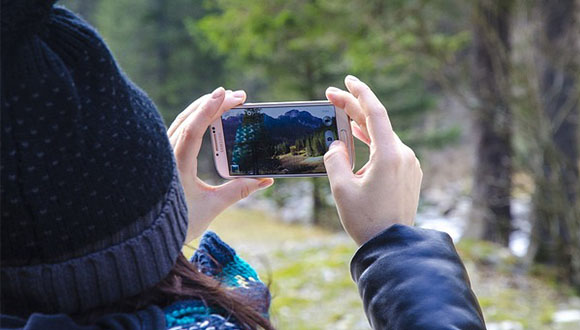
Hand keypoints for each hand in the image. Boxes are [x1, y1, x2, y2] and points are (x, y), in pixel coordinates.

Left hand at [168, 87, 273, 242]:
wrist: (149, 236)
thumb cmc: (180, 223)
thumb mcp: (213, 206)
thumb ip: (239, 190)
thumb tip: (265, 179)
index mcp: (177, 166)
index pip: (193, 129)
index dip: (210, 109)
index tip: (226, 93)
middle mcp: (167, 155)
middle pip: (188, 119)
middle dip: (213, 103)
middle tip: (238, 96)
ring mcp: (164, 154)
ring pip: (182, 122)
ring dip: (203, 108)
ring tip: (225, 99)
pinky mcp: (165, 157)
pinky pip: (179, 130)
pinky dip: (195, 119)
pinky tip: (206, 116)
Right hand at [324, 76, 421, 245]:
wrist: (393, 246)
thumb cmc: (366, 220)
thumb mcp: (341, 189)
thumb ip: (335, 160)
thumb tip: (337, 145)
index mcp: (389, 155)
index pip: (375, 112)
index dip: (360, 93)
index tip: (347, 80)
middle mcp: (404, 155)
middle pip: (377, 123)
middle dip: (354, 108)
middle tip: (332, 96)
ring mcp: (409, 165)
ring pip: (383, 137)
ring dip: (362, 126)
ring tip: (343, 117)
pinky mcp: (409, 175)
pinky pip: (389, 151)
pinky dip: (372, 143)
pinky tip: (359, 143)